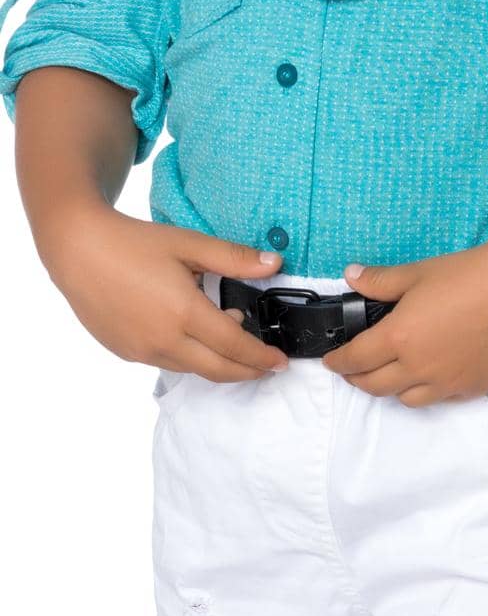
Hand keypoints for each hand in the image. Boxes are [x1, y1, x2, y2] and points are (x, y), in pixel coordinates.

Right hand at [44, 205, 289, 380]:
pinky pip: (166, 362)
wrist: (79, 251)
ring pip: (191, 368)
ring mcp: (142, 351)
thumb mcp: (189, 244)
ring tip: (232, 337)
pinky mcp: (125, 352)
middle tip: (266, 367)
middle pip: (216, 369)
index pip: (234, 346)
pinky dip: (189, 356)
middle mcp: (163, 340)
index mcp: (184, 313)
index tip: (280, 361)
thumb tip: (274, 264)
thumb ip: (234, 258)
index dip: (260, 357)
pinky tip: (194, 333)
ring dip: (217, 362)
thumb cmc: (136, 243)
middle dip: (246, 372)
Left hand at [320, 242, 487, 406]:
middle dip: (358, 379)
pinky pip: (440, 398)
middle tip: (353, 370)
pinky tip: (432, 374)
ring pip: (406, 399)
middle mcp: (418, 369)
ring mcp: (446, 384)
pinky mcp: (472, 389)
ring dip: (392, 388)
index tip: (330, 362)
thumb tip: (351, 275)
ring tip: (392, 374)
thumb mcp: (417, 272)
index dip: (338, 363)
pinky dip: (427, 390)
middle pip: (375, 386)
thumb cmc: (467, 275)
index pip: (356, 359)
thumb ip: (380, 280)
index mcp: (399, 338)